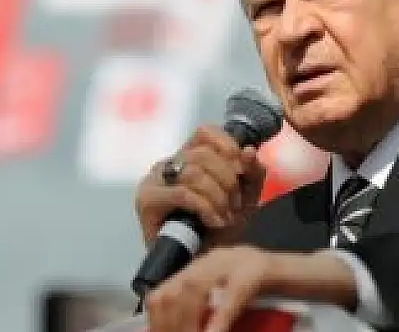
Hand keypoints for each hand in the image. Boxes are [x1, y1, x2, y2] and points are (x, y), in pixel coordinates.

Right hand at [135, 125, 265, 248]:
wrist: (198, 265)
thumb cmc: (218, 230)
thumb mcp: (245, 198)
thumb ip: (251, 173)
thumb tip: (249, 150)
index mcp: (188, 157)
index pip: (204, 132)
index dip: (226, 144)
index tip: (242, 167)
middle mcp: (168, 164)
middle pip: (203, 154)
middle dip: (228, 180)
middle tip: (236, 205)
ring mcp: (154, 181)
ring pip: (193, 172)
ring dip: (218, 196)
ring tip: (226, 217)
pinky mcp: (147, 201)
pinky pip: (182, 193)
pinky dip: (205, 207)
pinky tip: (215, 222)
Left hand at [145, 246, 357, 331]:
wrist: (318, 279)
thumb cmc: (278, 297)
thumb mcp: (234, 306)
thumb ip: (209, 314)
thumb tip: (176, 329)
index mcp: (206, 268)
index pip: (166, 292)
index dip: (159, 321)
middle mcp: (217, 259)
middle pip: (176, 288)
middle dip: (172, 323)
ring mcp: (238, 259)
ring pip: (196, 287)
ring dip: (191, 323)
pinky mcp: (261, 268)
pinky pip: (233, 294)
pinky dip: (220, 319)